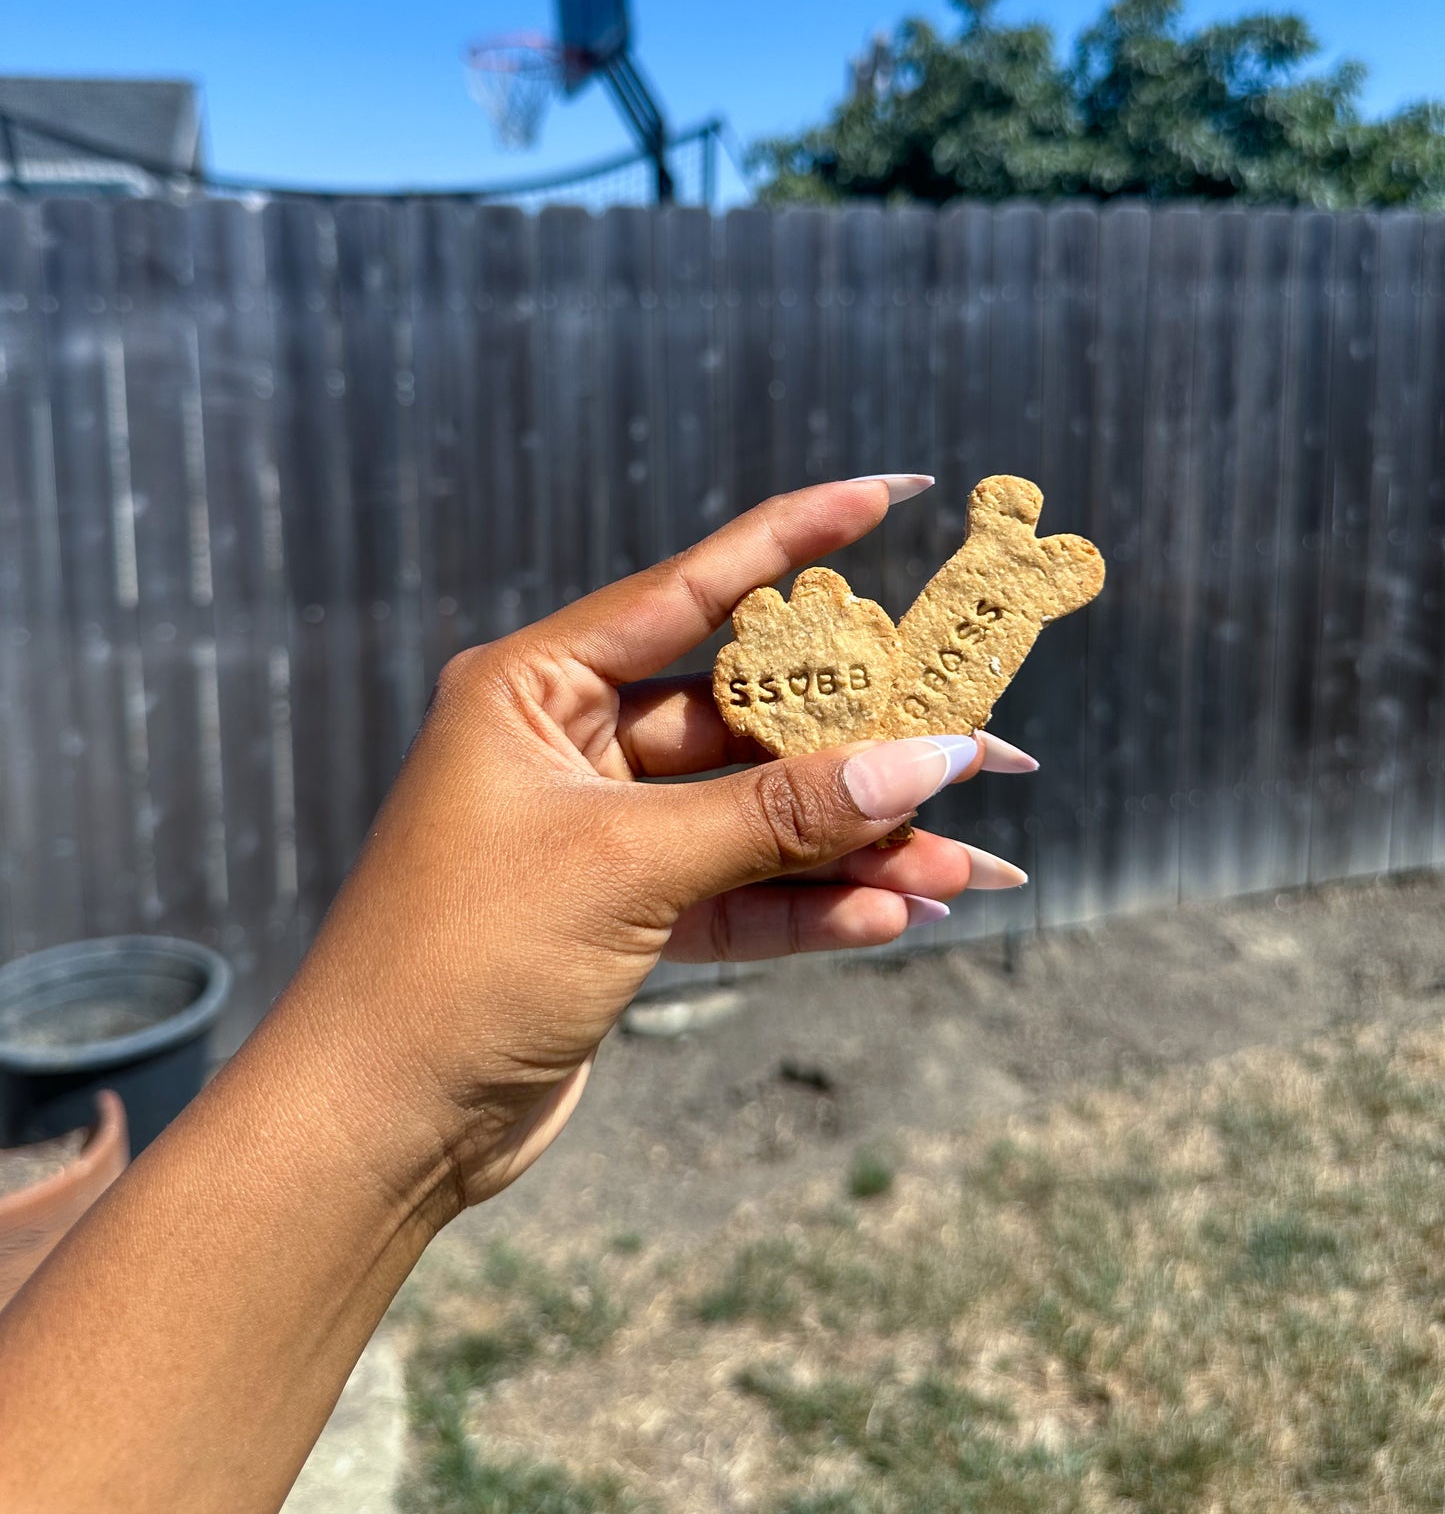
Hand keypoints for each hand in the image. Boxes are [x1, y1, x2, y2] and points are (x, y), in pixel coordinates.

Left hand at [286, 479, 1032, 1213]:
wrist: (374, 1124)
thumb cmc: (461, 961)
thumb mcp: (627, 869)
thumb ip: (778, 816)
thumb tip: (924, 762)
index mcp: (534, 688)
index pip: (688, 590)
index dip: (794, 540)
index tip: (890, 491)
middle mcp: (566, 745)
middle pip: (744, 722)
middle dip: (857, 748)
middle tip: (976, 747)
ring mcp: (596, 832)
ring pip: (752, 818)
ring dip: (851, 846)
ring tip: (964, 869)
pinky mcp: (618, 916)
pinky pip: (736, 894)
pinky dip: (809, 908)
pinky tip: (895, 917)